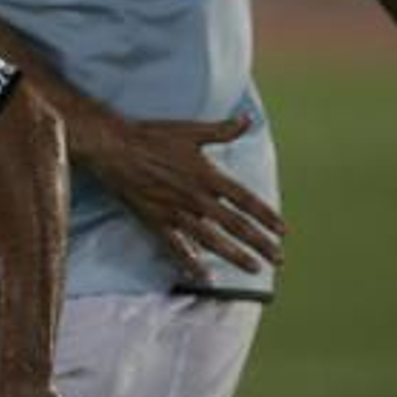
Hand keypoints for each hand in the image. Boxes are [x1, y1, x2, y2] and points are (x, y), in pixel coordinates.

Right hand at [80, 114, 284, 281]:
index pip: (245, 200)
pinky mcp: (157, 220)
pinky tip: (205, 277)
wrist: (114, 148)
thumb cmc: (152, 136)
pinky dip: (191, 263)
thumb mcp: (190, 130)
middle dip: (260, 243)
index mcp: (207, 175)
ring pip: (212, 240)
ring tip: (254, 269)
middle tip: (279, 258)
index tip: (283, 231)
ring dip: (235, 256)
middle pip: (235, 225)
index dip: (266, 216)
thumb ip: (222, 130)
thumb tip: (247, 120)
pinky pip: (177, 247)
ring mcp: (176, 212)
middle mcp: (196, 197)